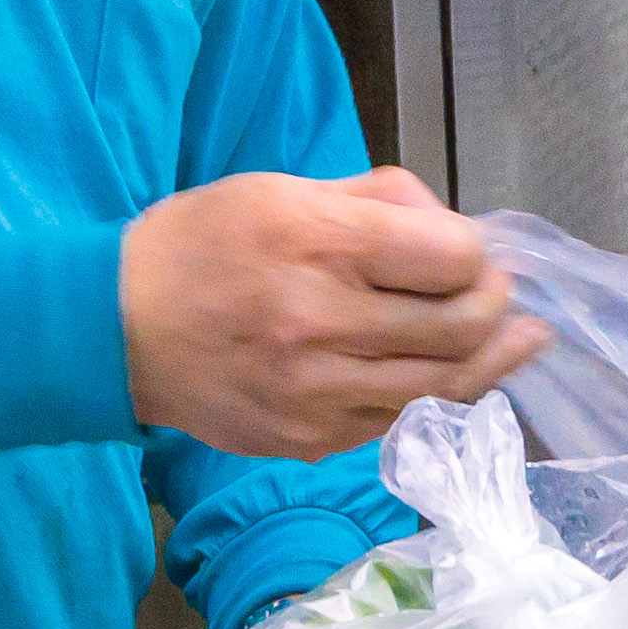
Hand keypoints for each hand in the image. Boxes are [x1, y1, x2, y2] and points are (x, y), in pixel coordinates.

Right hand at [123, 166, 544, 461]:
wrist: (111, 330)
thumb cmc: (203, 245)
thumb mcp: (281, 189)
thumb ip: (379, 201)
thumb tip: (459, 229)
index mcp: (317, 243)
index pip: (453, 257)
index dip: (476, 254)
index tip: (470, 253)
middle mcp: (320, 321)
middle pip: (462, 326)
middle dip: (496, 305)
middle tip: (496, 295)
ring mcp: (315, 391)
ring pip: (446, 385)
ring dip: (491, 358)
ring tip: (516, 338)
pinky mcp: (309, 439)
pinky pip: (401, 419)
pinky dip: (438, 394)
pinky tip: (453, 373)